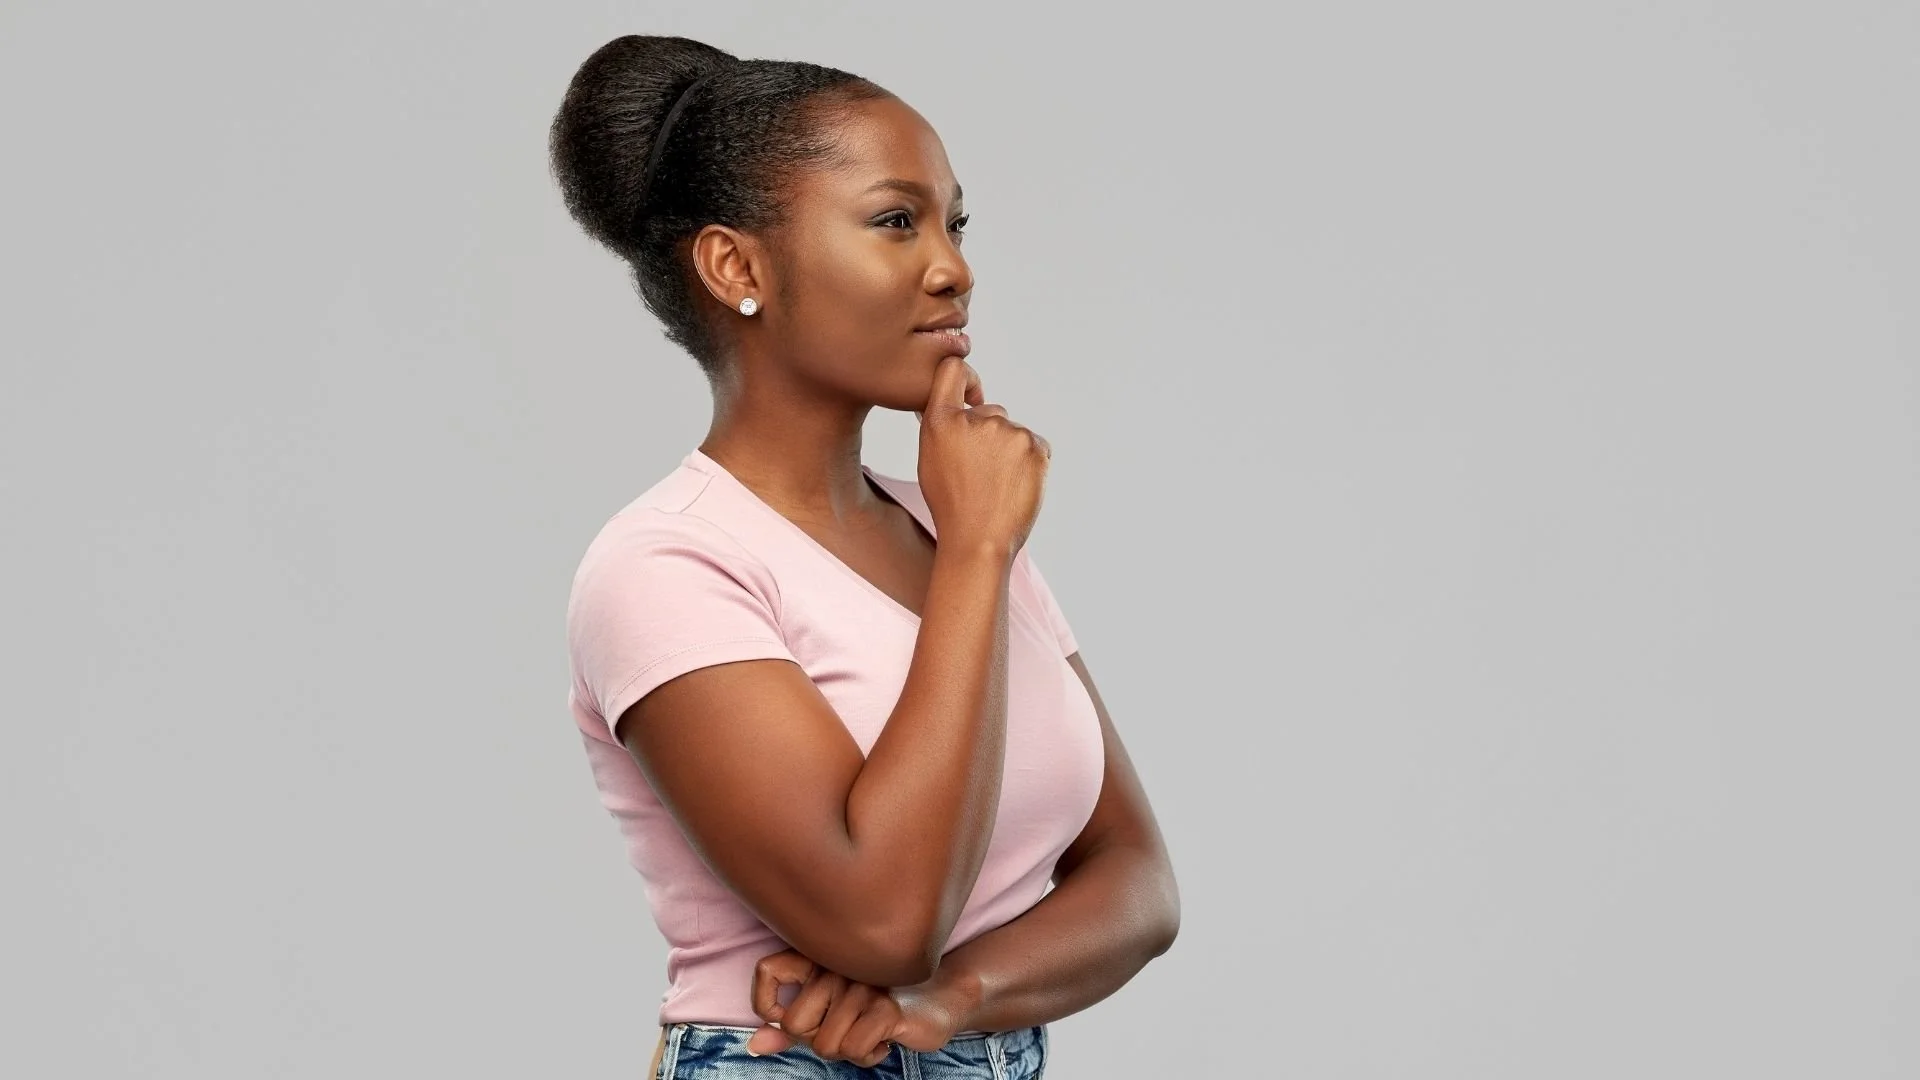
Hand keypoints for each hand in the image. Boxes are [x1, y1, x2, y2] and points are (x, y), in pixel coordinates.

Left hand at [746, 948, 968, 1064]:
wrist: (945, 994)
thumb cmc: (883, 1003)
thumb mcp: (833, 1012)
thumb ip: (792, 1025)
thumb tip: (755, 1045)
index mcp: (820, 956)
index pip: (767, 970)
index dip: (765, 1004)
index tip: (783, 1018)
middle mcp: (837, 964)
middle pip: (794, 1023)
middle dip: (816, 1040)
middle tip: (844, 1030)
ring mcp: (861, 984)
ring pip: (823, 1045)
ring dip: (847, 1051)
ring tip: (868, 1034)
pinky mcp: (884, 1008)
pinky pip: (852, 1050)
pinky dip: (868, 1056)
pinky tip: (885, 1041)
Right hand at [913, 355, 1051, 558]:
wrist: (978, 540)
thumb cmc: (951, 506)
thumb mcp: (930, 460)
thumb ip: (942, 426)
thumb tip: (955, 406)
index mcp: (941, 421)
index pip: (953, 370)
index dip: (966, 379)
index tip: (971, 396)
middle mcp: (974, 419)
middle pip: (990, 411)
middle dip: (988, 435)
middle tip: (982, 472)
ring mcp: (1007, 431)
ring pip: (1013, 432)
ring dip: (1009, 451)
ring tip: (997, 484)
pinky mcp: (1035, 445)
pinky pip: (1036, 446)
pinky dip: (1030, 463)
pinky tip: (1014, 485)